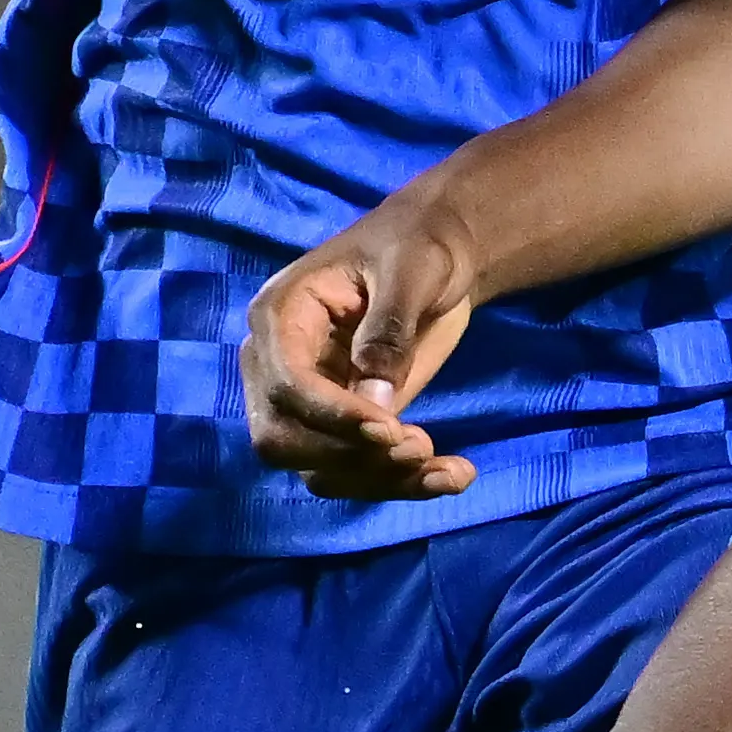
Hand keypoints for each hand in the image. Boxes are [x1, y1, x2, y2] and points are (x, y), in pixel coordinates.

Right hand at [245, 202, 487, 499]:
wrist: (439, 253)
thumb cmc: (418, 246)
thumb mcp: (411, 270)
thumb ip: (390, 329)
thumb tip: (373, 401)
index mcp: (280, 315)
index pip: (285, 386)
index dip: (333, 416)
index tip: (393, 428)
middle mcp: (277, 365)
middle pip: (282, 440)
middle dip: (350, 457)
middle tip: (419, 446)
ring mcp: (306, 401)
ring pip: (318, 469)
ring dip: (382, 482)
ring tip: (451, 471)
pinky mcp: (340, 426)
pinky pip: (353, 472)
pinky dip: (400, 485)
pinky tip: (454, 475)